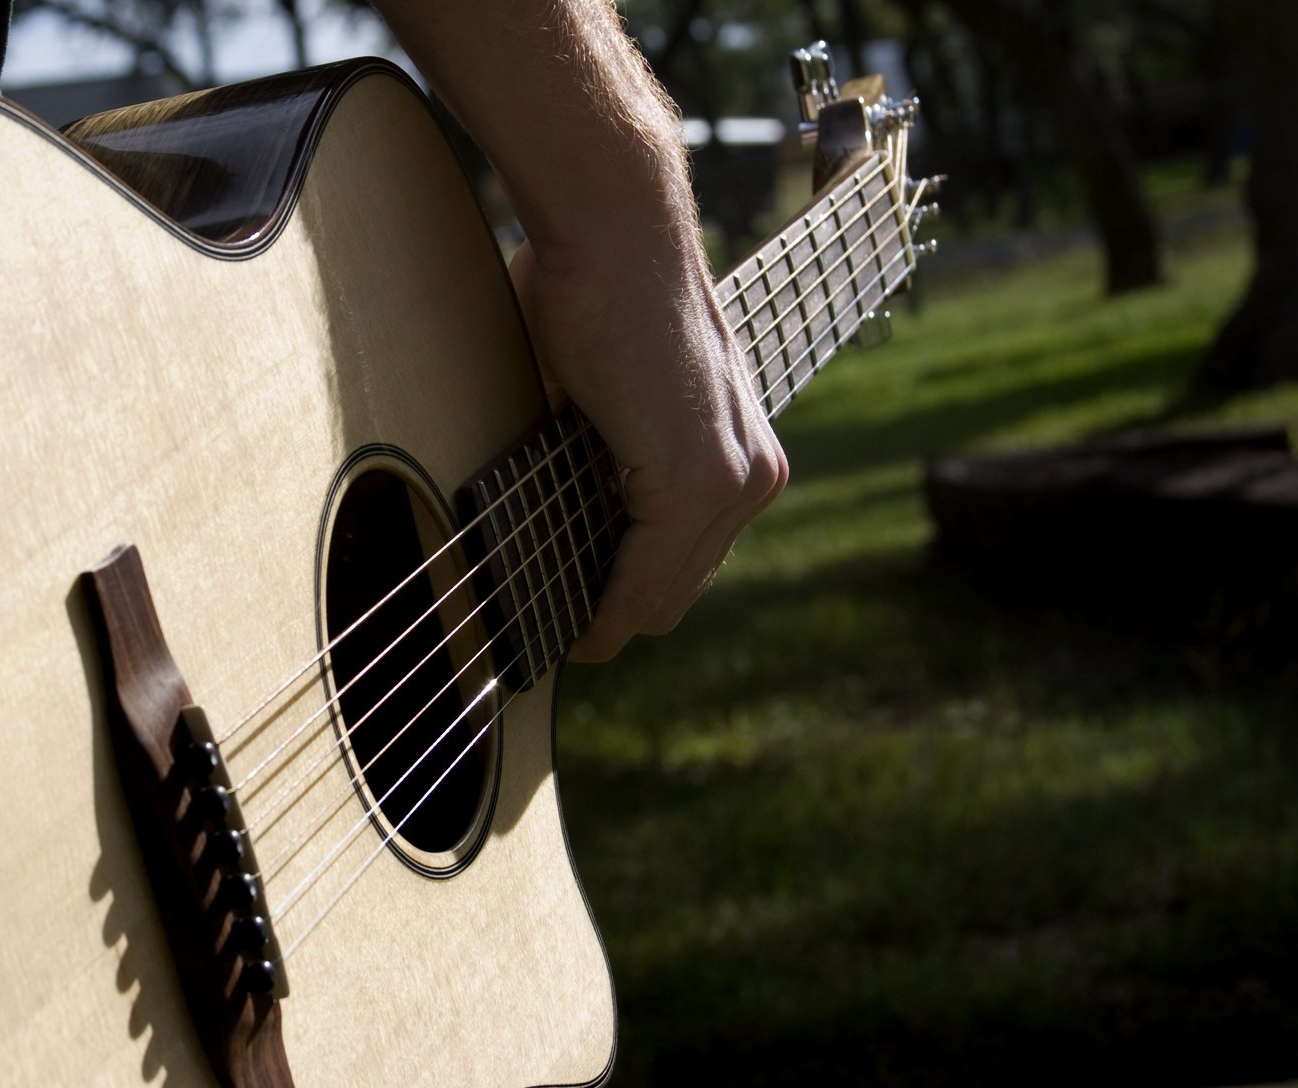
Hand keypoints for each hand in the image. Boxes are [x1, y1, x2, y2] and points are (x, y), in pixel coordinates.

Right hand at [508, 238, 788, 660]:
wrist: (616, 232)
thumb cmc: (595, 293)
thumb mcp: (611, 398)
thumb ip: (604, 457)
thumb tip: (551, 503)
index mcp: (743, 453)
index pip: (687, 562)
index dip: (629, 596)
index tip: (576, 617)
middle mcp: (755, 475)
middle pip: (679, 591)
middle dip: (617, 616)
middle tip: (555, 632)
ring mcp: (733, 481)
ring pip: (664, 597)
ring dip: (607, 621)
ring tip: (556, 636)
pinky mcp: (695, 482)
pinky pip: (643, 581)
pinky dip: (603, 612)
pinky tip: (572, 629)